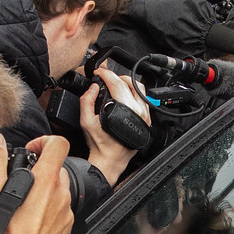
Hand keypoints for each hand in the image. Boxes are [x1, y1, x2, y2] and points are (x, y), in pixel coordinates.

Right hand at [0, 134, 75, 233]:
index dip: (44, 141)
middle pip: (57, 169)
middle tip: (21, 181)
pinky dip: (48, 211)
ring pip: (59, 192)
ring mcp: (66, 214)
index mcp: (46, 183)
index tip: (31, 150)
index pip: (58, 144)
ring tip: (23, 205)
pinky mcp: (66, 230)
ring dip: (44, 192)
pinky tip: (30, 222)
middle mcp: (61, 196)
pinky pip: (60, 212)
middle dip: (41, 171)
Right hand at [80, 66, 149, 187]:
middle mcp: (138, 112)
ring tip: (115, 84)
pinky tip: (125, 95)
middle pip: (129, 83)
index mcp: (124, 110)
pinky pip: (143, 100)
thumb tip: (93, 87)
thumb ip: (87, 101)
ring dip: (127, 82)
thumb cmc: (101, 145)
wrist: (111, 160)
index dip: (105, 74)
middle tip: (105, 77)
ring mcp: (144, 116)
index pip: (116, 83)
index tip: (99, 72)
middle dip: (115, 76)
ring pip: (139, 89)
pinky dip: (134, 93)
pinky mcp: (146, 120)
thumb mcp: (86, 121)